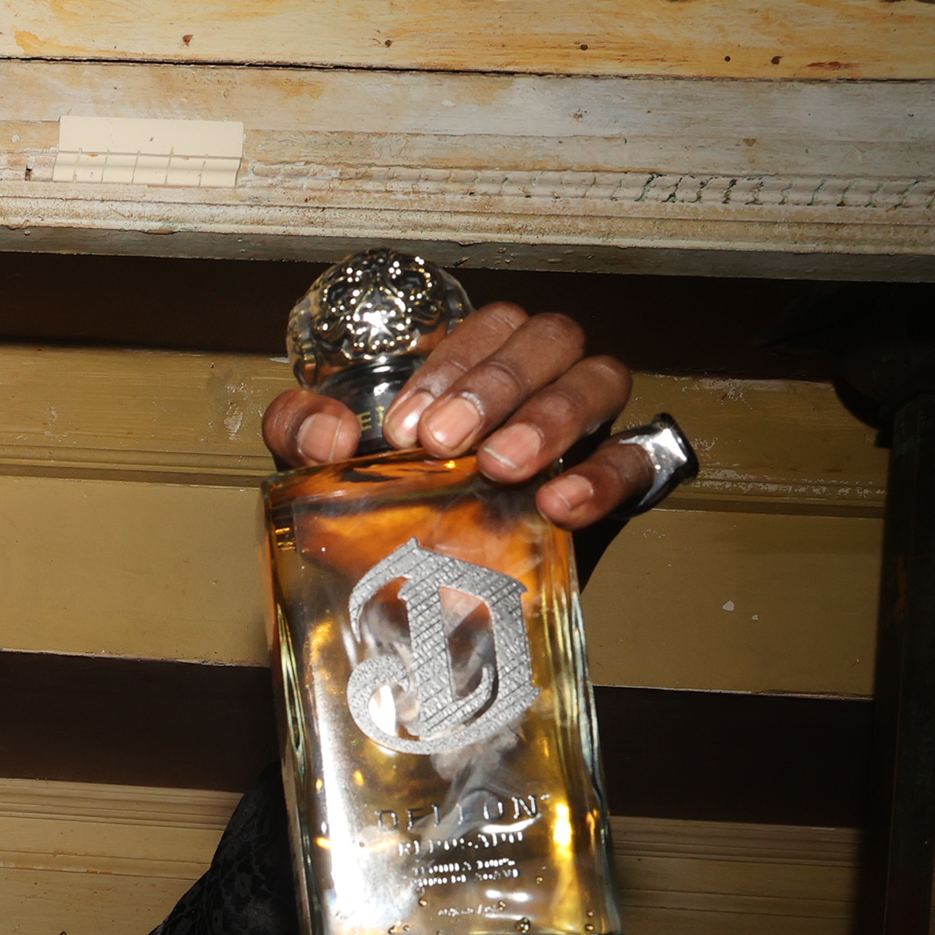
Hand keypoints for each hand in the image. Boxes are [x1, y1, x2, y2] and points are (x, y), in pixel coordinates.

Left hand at [261, 302, 653, 528]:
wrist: (413, 608)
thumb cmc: (378, 518)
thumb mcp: (320, 472)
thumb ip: (298, 432)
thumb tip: (329, 431)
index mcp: (478, 372)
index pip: (489, 327)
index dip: (452, 364)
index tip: (405, 426)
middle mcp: (537, 389)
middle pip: (551, 337)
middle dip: (498, 383)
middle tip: (445, 441)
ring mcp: (582, 434)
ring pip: (602, 379)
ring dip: (551, 416)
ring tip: (501, 466)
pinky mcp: (611, 490)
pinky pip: (637, 462)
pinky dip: (604, 475)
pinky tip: (559, 502)